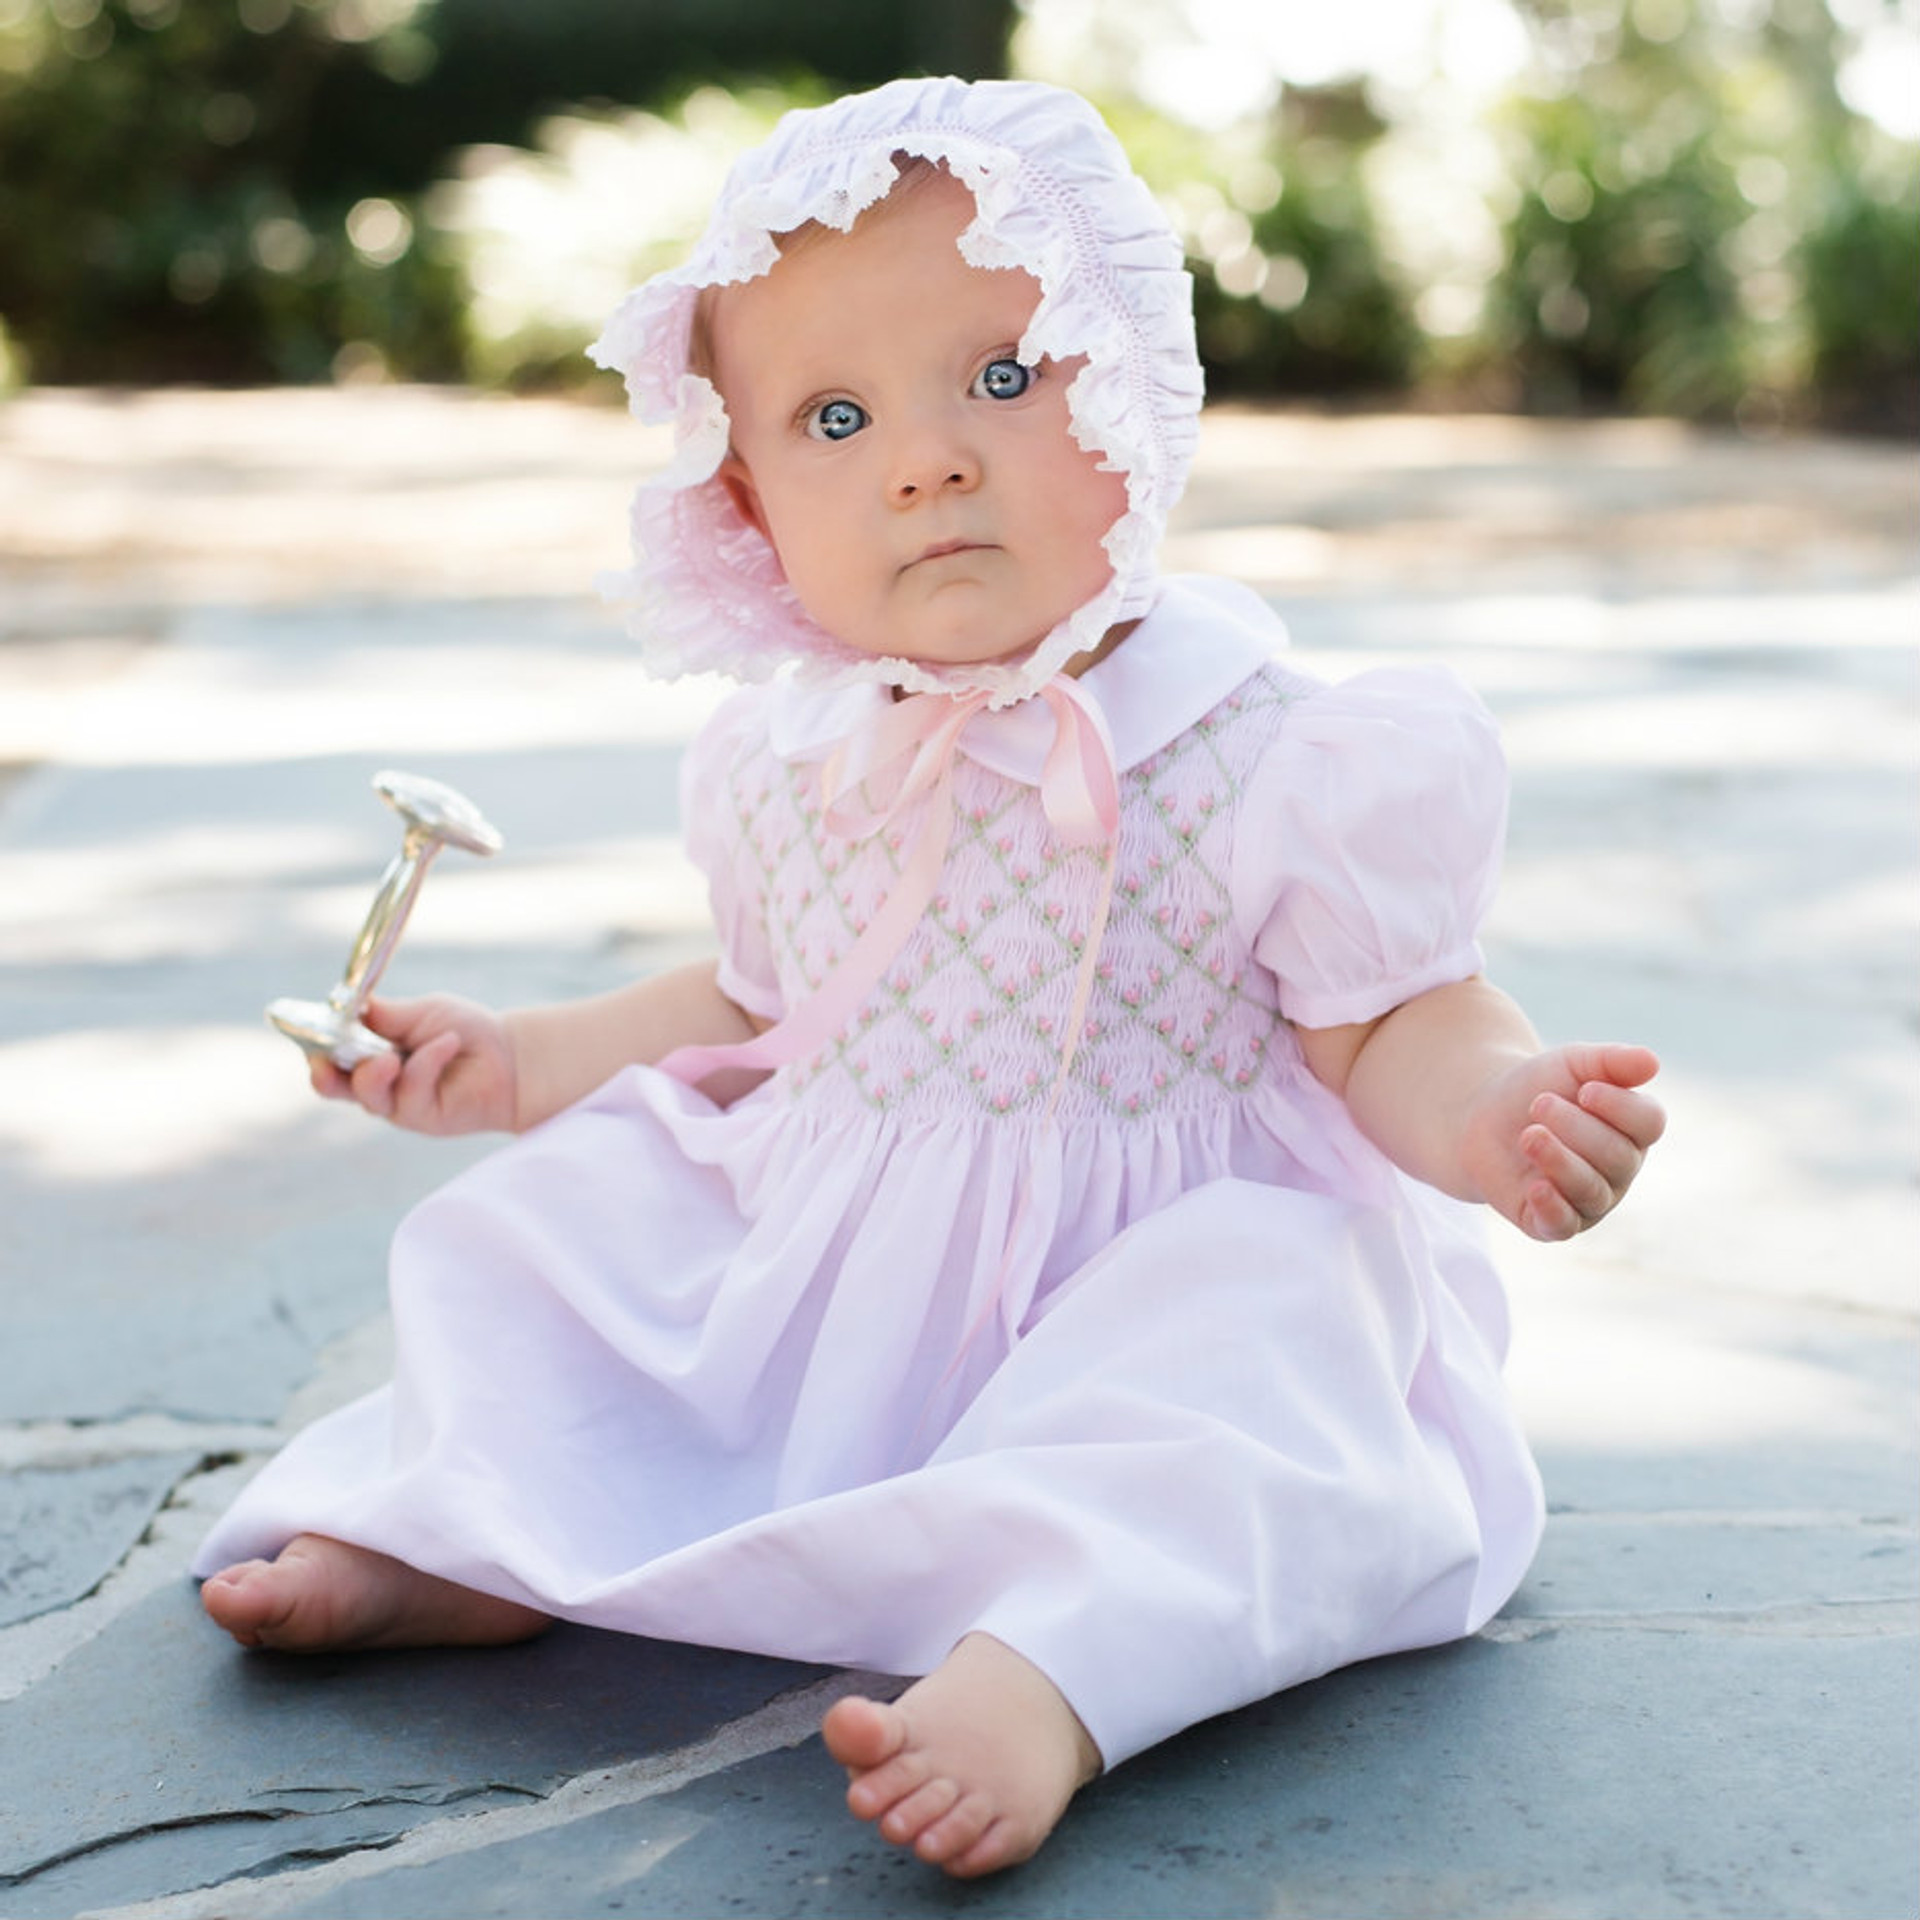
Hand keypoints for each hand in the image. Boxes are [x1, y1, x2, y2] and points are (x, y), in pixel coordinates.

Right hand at [309, 994, 517, 1135]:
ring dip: (375, 1070)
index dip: (311, 1043)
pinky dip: (427, 1062)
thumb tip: (348, 1004)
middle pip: (332, 1085)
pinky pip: (410, 1092)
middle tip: (323, 1062)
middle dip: (323, 1072)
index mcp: (365, 1052)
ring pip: (366, 1094)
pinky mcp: (421, 1118)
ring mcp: (396, 1104)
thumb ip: (384, 1015)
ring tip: (393, 1055)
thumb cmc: (464, 1031)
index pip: (325, 1053)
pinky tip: (449, 1044)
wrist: (510, 1057)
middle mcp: (374, 1082)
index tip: (302, 1026)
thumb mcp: (421, 1012)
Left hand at [1459, 1042, 1664, 1241]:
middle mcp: (1619, 1171)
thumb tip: (1652, 1062)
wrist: (1482, 1114)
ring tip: (1529, 1134)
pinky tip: (1536, 1187)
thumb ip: (1612, 1061)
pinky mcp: (1550, 1222)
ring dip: (1559, 1159)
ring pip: (1590, 1190)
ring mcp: (1588, 1200)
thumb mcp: (1573, 1063)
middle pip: (1617, 1156)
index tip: (1585, 1089)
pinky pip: (1562, 1225)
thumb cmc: (1538, 1088)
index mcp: (1633, 1132)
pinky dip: (1552, 1208)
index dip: (1620, 1106)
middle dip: (1576, 1127)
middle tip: (1539, 1103)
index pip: (1649, 1123)